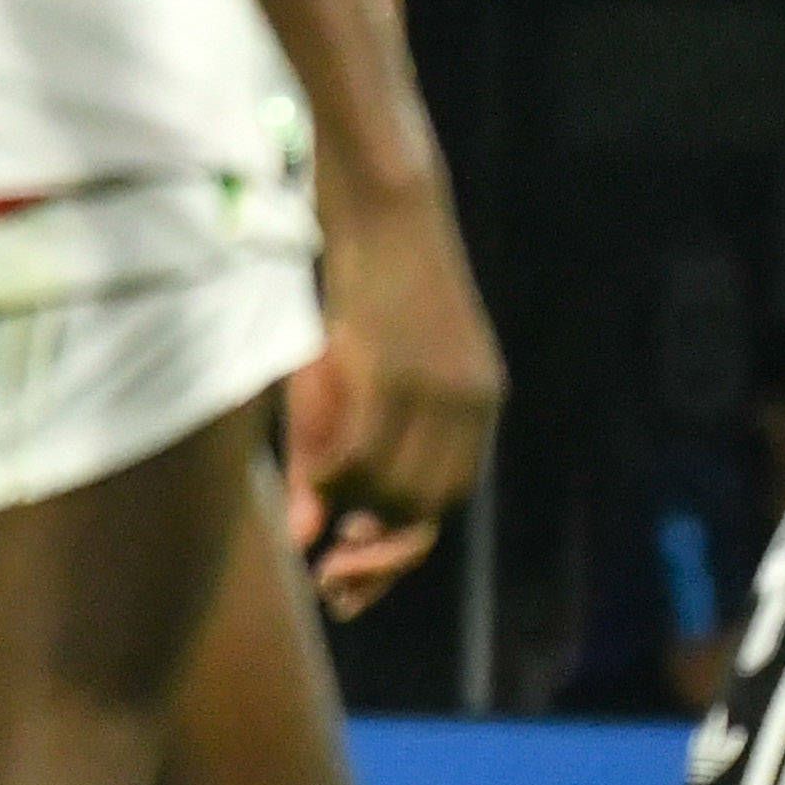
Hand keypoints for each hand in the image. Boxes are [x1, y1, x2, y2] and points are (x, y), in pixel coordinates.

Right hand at [286, 179, 504, 593]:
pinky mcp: (395, 369)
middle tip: (334, 575)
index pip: (449, 499)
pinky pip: (364, 452)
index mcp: (479, 402)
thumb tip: (306, 533)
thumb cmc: (359, 294)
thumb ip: (329, 458)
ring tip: (323, 511)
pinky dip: (336, 480)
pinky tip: (314, 484)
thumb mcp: (353, 380)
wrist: (382, 207)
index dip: (403, 547)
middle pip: (429, 506)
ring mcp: (438, 388)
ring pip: (396, 486)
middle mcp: (471, 401)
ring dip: (355, 512)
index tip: (354, 577)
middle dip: (381, 551)